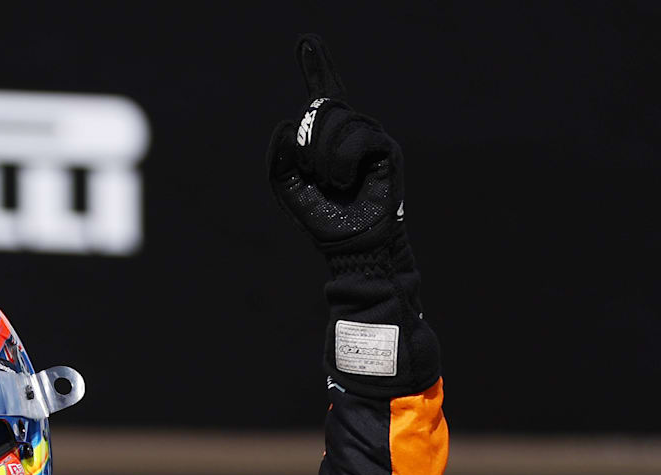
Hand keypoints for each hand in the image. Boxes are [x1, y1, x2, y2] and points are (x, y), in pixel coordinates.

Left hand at [267, 35, 404, 252]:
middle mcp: (352, 128)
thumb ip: (278, 156)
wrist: (349, 244)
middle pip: (322, 106)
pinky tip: (343, 181)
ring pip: (337, 122)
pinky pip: (356, 138)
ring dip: (322, 158)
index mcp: (328, 133)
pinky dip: (341, 162)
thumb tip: (286, 122)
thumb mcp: (285, 186)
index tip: (305, 39)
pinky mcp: (387, 149)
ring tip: (330, 183)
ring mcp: (372, 135)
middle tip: (311, 173)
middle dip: (307, 141)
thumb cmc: (320, 216)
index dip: (316, 64)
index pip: (324, 90)